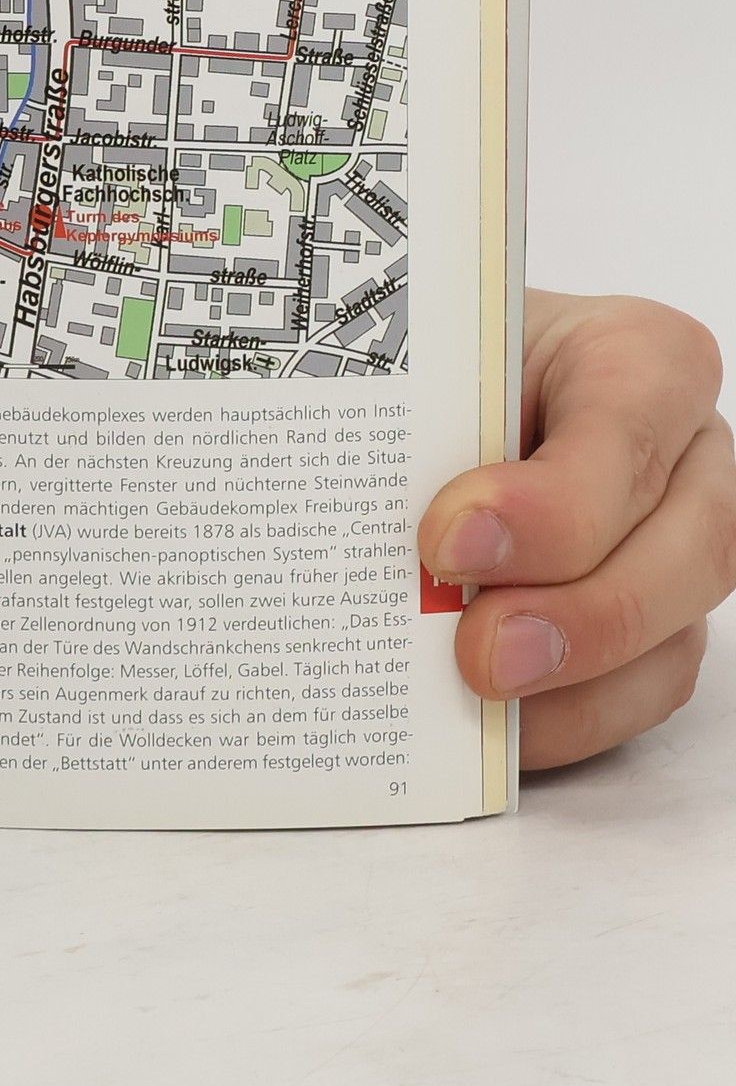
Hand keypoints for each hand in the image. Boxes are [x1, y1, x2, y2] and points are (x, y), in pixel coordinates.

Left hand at [419, 290, 731, 768]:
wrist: (442, 390)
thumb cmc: (445, 365)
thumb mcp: (432, 361)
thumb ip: (425, 420)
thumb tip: (392, 534)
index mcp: (638, 357)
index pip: (630, 421)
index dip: (553, 499)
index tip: (448, 541)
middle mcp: (686, 453)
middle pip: (693, 545)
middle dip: (583, 613)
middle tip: (479, 650)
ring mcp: (681, 543)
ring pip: (676, 630)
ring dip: (578, 679)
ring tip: (479, 693)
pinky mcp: (658, 623)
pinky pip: (642, 688)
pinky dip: (568, 717)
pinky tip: (496, 728)